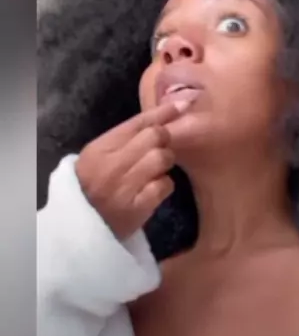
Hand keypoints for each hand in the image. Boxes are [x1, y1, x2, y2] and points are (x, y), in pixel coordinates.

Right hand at [75, 101, 188, 239]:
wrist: (79, 229)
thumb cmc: (91, 187)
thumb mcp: (97, 157)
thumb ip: (123, 139)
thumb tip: (160, 117)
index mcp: (99, 148)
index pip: (137, 122)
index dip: (163, 112)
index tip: (182, 106)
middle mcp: (111, 164)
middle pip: (154, 136)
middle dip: (164, 140)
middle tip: (160, 150)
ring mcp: (124, 186)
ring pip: (162, 158)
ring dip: (165, 163)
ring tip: (154, 171)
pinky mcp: (137, 207)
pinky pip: (165, 184)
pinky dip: (164, 186)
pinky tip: (154, 190)